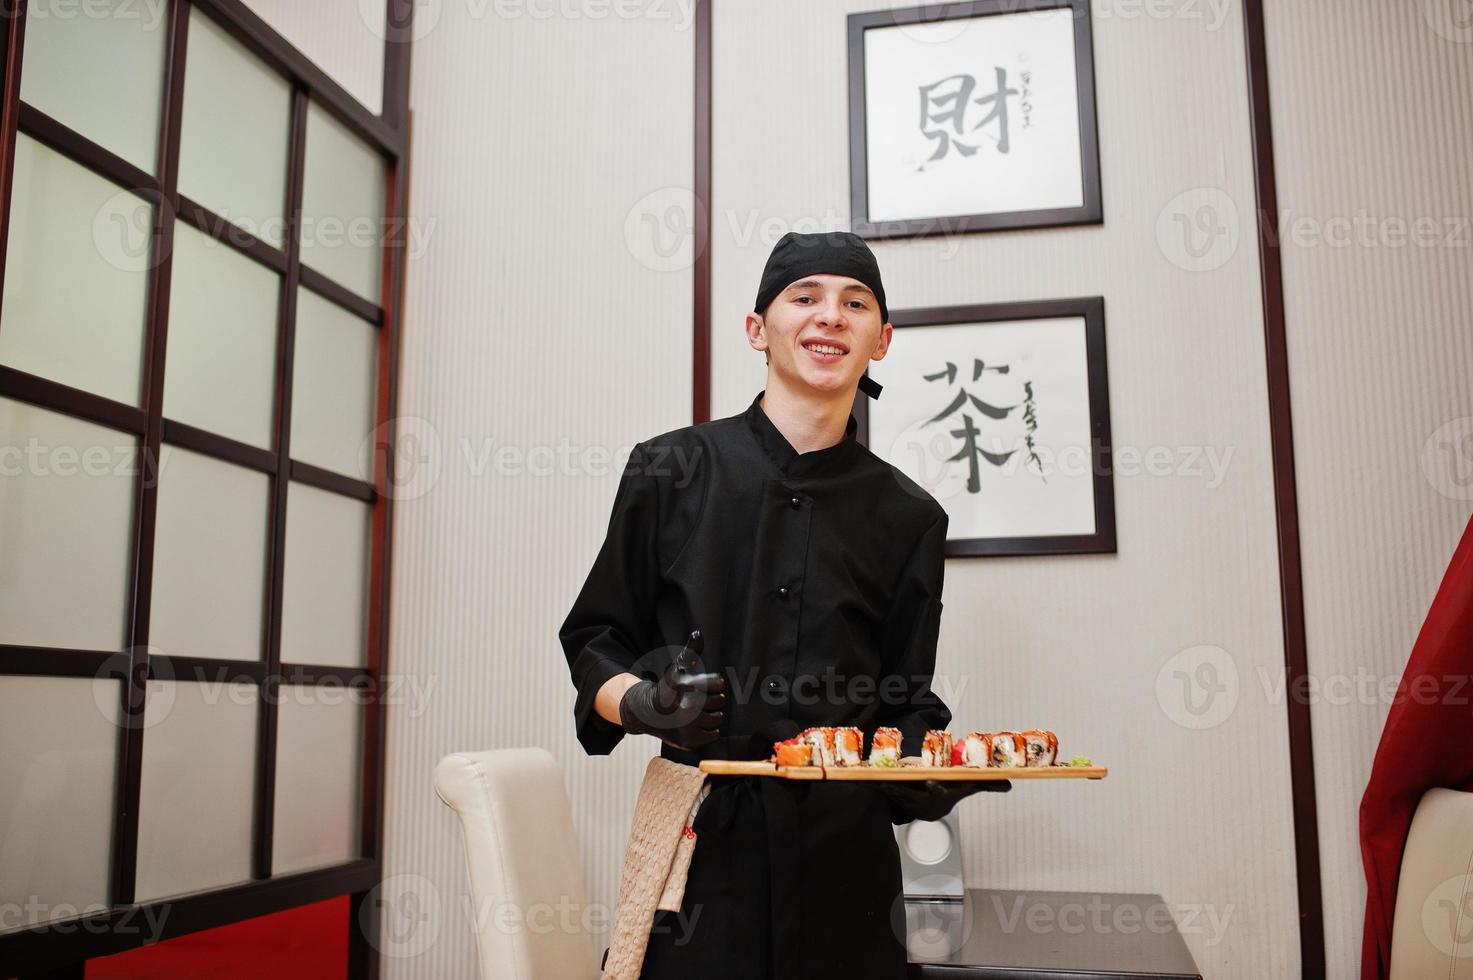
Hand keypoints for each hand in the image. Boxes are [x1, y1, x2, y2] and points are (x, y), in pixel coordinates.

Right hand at [618, 630, 726, 749]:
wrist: (649, 714)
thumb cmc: (669, 688)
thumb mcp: (678, 667)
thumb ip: (692, 650)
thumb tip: (698, 632)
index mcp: (684, 686)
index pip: (718, 683)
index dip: (715, 683)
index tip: (710, 684)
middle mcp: (685, 707)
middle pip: (720, 701)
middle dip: (715, 698)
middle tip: (703, 700)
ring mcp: (686, 726)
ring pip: (718, 718)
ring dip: (713, 714)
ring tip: (700, 711)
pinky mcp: (688, 740)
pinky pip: (714, 734)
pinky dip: (710, 729)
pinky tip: (698, 723)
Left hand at [879, 778, 1011, 823]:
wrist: (926, 805)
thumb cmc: (946, 790)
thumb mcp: (965, 786)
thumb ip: (985, 783)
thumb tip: (1009, 783)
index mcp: (938, 798)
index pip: (939, 794)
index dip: (936, 790)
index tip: (932, 783)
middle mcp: (920, 803)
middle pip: (912, 795)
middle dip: (902, 790)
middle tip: (893, 780)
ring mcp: (904, 801)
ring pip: (893, 794)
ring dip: (883, 789)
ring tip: (875, 779)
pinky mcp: (891, 796)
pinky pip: (881, 791)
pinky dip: (872, 786)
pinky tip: (861, 779)